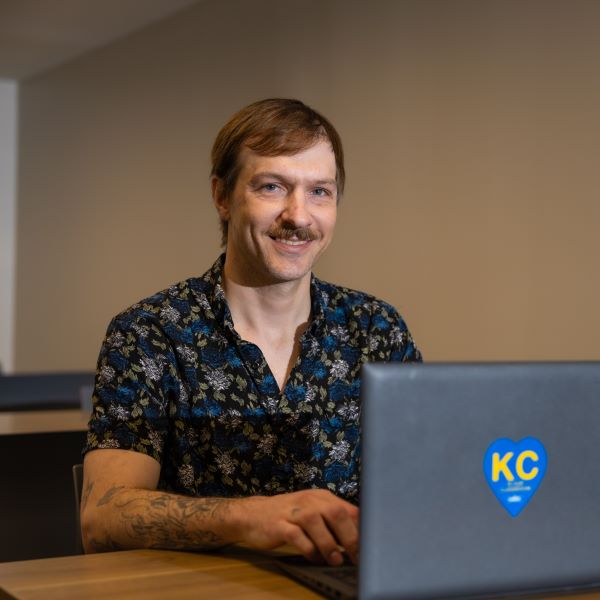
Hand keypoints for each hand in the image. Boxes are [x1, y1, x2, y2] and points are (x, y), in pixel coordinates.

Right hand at [232, 490, 358, 565]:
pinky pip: (296, 536)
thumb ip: (333, 523)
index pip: (347, 508)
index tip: (370, 546)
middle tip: (357, 556)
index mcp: (321, 497)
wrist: (253, 515)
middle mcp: (309, 501)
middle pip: (335, 512)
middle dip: (349, 536)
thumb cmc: (289, 517)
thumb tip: (359, 541)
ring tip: (336, 560)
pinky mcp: (279, 525)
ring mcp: (293, 512)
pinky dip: (308, 549)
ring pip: (316, 522)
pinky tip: (314, 558)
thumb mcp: (313, 512)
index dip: (361, 527)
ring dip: (329, 543)